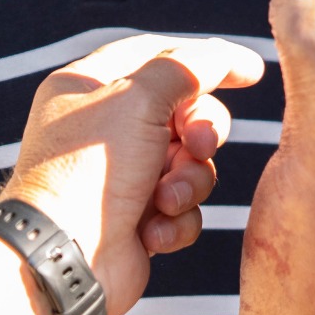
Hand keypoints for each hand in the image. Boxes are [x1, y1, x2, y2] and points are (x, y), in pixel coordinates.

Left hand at [1, 33, 264, 314]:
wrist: (63, 259)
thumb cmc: (90, 171)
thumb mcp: (138, 98)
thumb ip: (187, 66)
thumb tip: (224, 57)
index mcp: (90, 86)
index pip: (160, 55)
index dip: (208, 60)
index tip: (251, 72)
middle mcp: (104, 128)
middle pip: (185, 111)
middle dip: (201, 132)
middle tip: (196, 147)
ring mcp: (121, 176)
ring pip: (191, 164)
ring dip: (188, 182)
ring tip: (164, 201)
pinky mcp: (137, 219)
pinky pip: (183, 208)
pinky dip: (175, 219)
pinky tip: (151, 232)